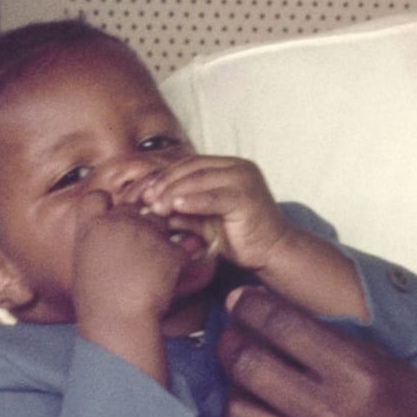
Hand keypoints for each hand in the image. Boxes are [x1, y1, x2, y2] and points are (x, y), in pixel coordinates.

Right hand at [72, 192, 187, 378]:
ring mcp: (146, 232)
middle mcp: (118, 222)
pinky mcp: (170, 248)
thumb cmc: (97, 302)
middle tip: (136, 253)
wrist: (117, 321)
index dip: (107, 206)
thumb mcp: (84, 266)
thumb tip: (111, 241)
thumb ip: (97, 244)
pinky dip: (175, 262)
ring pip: (159, 223)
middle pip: (133, 209)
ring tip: (148, 268)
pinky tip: (165, 279)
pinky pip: (179, 247)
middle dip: (137, 225)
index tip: (112, 223)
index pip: (98, 197)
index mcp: (91, 227)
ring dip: (158, 239)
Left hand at [139, 157, 292, 272]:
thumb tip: (149, 207)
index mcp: (230, 167)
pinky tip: (174, 208)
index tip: (144, 192)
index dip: (165, 176)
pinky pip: (214, 197)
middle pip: (193, 168)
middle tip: (146, 199)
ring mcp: (245, 179)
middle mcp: (239, 167)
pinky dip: (193, 201)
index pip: (190, 164)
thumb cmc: (239, 238)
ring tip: (156, 207)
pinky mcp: (248, 196)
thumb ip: (182, 210)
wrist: (272, 252)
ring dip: (174, 192)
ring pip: (200, 179)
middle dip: (166, 183)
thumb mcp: (204, 220)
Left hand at [219, 287, 416, 416]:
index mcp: (364, 378)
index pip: (285, 327)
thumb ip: (342, 348)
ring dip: (237, 399)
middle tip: (230, 343)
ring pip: (236, 416)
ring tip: (250, 395)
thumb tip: (279, 318)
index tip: (239, 302)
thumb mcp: (397, 373)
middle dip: (229, 347)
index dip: (251, 308)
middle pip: (248, 366)